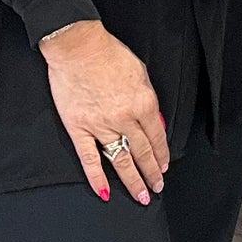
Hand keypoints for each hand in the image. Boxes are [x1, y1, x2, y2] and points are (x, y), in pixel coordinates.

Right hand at [38, 20, 168, 203]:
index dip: (162, 154)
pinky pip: (89, 158)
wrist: (77, 45)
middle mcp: (124, 118)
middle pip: (142, 152)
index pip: (157, 137)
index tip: (164, 166)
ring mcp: (101, 126)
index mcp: (143, 103)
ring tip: (140, 195)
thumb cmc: (108, 53)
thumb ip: (148, 99)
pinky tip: (105, 192)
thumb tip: (153, 121)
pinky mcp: (78, 128)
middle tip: (156, 186)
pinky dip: (97, 178)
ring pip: (121, 160)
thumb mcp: (140, 72)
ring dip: (133, 180)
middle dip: (152, 173)